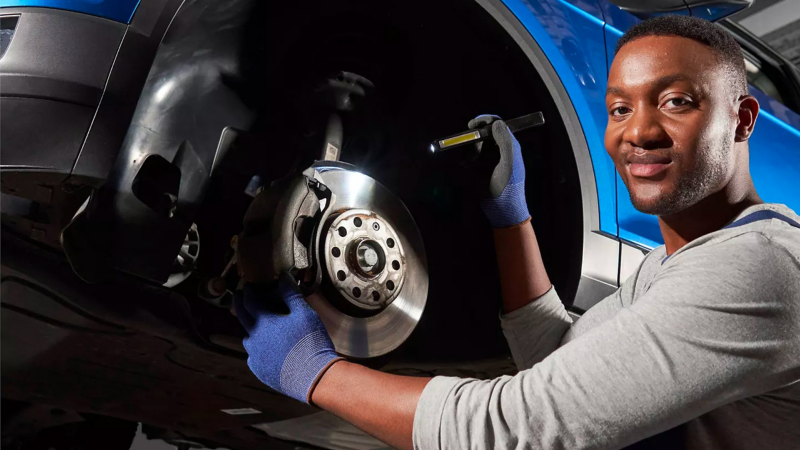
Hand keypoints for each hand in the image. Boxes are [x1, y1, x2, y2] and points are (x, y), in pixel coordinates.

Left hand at [234, 273, 343, 402]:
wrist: (313, 376)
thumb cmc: (310, 342)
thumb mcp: (304, 313)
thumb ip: (291, 294)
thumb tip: (284, 277)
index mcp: (263, 322)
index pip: (249, 301)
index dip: (248, 291)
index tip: (248, 286)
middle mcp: (254, 338)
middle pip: (242, 317)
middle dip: (240, 305)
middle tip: (240, 297)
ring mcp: (255, 356)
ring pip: (247, 338)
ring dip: (250, 328)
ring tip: (256, 324)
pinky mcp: (260, 370)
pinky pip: (254, 356)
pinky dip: (257, 349)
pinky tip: (266, 348)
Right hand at [468, 115, 529, 227]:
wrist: (502, 208)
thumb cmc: (509, 184)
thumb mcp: (509, 161)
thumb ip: (505, 140)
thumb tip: (497, 122)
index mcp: (509, 145)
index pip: (497, 125)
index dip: (485, 121)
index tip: (473, 125)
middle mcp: (499, 150)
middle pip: (483, 134)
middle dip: (474, 138)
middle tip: (468, 143)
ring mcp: (488, 160)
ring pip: (475, 146)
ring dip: (470, 150)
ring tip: (472, 161)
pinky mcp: (479, 170)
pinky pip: (469, 158)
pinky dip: (466, 160)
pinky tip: (467, 167)